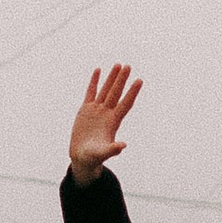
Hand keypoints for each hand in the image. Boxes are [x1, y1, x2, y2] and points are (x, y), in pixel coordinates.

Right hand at [69, 62, 141, 182]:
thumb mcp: (102, 154)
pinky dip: (94, 82)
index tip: (139, 81)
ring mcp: (97, 110)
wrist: (82, 157)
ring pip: (105, 90)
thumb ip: (112, 150)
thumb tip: (123, 146)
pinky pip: (91, 92)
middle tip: (128, 66)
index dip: (132, 93)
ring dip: (112, 78)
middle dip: (122, 80)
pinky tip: (98, 71)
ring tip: (118, 65)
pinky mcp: (86, 110)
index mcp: (113, 122)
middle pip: (116, 93)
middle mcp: (107, 113)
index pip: (125, 104)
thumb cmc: (93, 158)